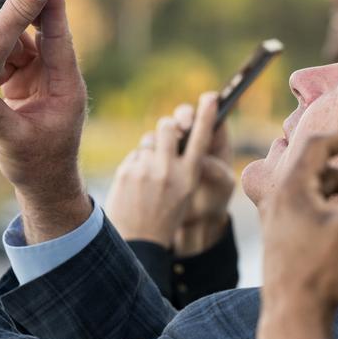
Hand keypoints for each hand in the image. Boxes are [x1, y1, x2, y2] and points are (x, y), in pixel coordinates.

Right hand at [0, 0, 89, 242]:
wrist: (45, 185)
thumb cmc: (39, 165)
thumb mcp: (13, 138)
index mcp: (65, 87)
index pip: (59, 40)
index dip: (52, 9)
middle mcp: (57, 78)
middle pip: (42, 34)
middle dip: (23, 9)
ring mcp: (42, 81)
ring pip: (23, 45)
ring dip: (4, 33)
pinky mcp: (27, 86)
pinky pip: (12, 60)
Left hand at [104, 93, 229, 247]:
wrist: (140, 241)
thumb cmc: (165, 214)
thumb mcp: (184, 192)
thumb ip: (182, 164)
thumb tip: (173, 135)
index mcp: (190, 176)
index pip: (201, 138)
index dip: (206, 115)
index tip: (210, 97)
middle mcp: (169, 170)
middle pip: (167, 126)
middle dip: (167, 127)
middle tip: (168, 134)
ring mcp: (146, 170)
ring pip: (148, 140)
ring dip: (150, 149)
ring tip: (150, 172)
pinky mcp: (127, 172)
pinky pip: (135, 155)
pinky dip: (136, 165)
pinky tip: (136, 185)